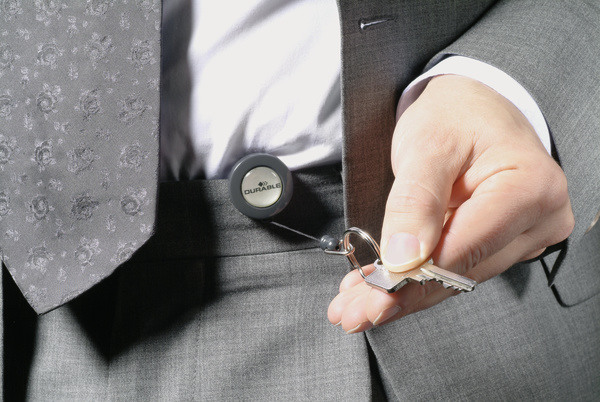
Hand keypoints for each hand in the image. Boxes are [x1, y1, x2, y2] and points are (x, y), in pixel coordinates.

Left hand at [328, 75, 573, 332]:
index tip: (373, 295)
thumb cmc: (454, 115)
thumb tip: (402, 259)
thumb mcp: (427, 145)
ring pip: (457, 277)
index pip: (467, 245)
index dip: (417, 276)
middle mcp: (540, 217)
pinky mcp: (506, 243)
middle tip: (353, 313)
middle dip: (402, 294)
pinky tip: (382, 288)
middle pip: (462, 271)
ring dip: (405, 293)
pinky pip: (458, 268)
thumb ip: (415, 200)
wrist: (473, 106)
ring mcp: (526, 234)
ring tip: (357, 304)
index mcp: (530, 186)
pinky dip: (417, 280)